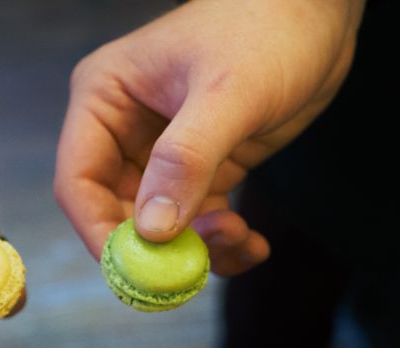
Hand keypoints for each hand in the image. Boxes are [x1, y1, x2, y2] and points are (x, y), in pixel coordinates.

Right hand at [55, 0, 364, 275]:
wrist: (320, 12)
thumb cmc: (269, 25)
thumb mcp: (229, 92)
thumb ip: (186, 160)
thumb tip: (152, 230)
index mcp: (105, 99)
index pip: (78, 180)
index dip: (97, 230)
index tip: (132, 269)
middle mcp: (123, 132)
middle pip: (114, 213)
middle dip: (155, 247)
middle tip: (195, 266)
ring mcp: (159, 156)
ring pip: (158, 228)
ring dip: (195, 249)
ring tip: (241, 239)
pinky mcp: (197, 172)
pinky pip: (195, 223)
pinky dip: (220, 244)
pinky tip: (252, 244)